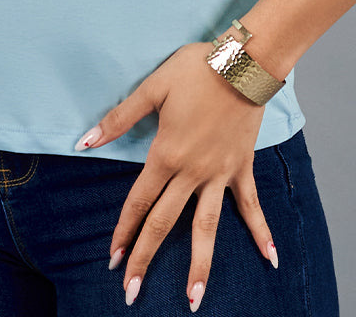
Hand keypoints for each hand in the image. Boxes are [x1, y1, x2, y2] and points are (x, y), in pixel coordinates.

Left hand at [74, 40, 277, 309]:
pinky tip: (270, 258)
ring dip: (200, 265)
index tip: (112, 260)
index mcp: (166, 155)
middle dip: (146, 258)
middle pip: (164, 223)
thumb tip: (84, 141)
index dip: (123, 231)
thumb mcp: (152, 88)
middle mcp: (192, 172)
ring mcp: (219, 174)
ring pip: (206, 227)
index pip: (139, 202)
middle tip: (131, 293)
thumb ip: (119, 119)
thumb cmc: (194, 70)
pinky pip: (250, 205)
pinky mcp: (242, 167)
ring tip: (194, 299)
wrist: (243, 63)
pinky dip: (261, 231)